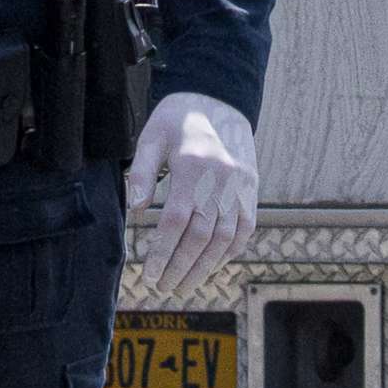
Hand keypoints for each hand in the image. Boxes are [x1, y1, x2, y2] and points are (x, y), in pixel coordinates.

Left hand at [124, 92, 258, 296]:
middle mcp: (221, 179)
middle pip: (201, 236)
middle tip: (163, 288)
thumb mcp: (152, 136)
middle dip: (181, 268)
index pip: (176, 220)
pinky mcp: (252, 190)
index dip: (163, 252)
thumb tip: (135, 211)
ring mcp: (241, 186)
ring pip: (225, 238)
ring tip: (183, 286)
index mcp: (192, 166)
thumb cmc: (178, 119)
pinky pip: (244, 230)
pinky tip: (210, 266)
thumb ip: (141, 173)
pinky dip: (228, 252)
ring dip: (204, 268)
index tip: (149, 275)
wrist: (219, 98)